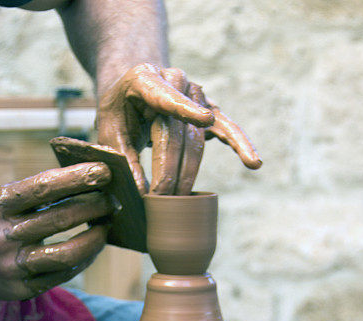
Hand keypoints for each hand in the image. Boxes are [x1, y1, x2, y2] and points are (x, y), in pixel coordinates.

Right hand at [0, 163, 112, 300]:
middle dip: (93, 207)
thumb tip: (84, 180)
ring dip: (94, 238)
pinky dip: (82, 260)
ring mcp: (10, 267)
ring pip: (66, 254)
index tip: (104, 171)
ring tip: (106, 226)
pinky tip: (91, 248)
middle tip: (112, 200)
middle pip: (59, 219)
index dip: (76, 178)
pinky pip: (62, 275)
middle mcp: (1, 237)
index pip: (42, 187)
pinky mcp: (20, 289)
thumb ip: (31, 193)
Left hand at [97, 63, 260, 194]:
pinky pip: (227, 129)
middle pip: (179, 130)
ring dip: (190, 172)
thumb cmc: (119, 114)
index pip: (166, 96)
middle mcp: (176, 80)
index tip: (205, 120)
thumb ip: (124, 160)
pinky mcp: (209, 111)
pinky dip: (240, 146)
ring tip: (182, 199)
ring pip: (199, 137)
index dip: (186, 109)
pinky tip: (253, 162)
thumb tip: (142, 193)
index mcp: (145, 78)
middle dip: (171, 170)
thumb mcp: (110, 133)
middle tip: (160, 199)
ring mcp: (196, 94)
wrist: (131, 95)